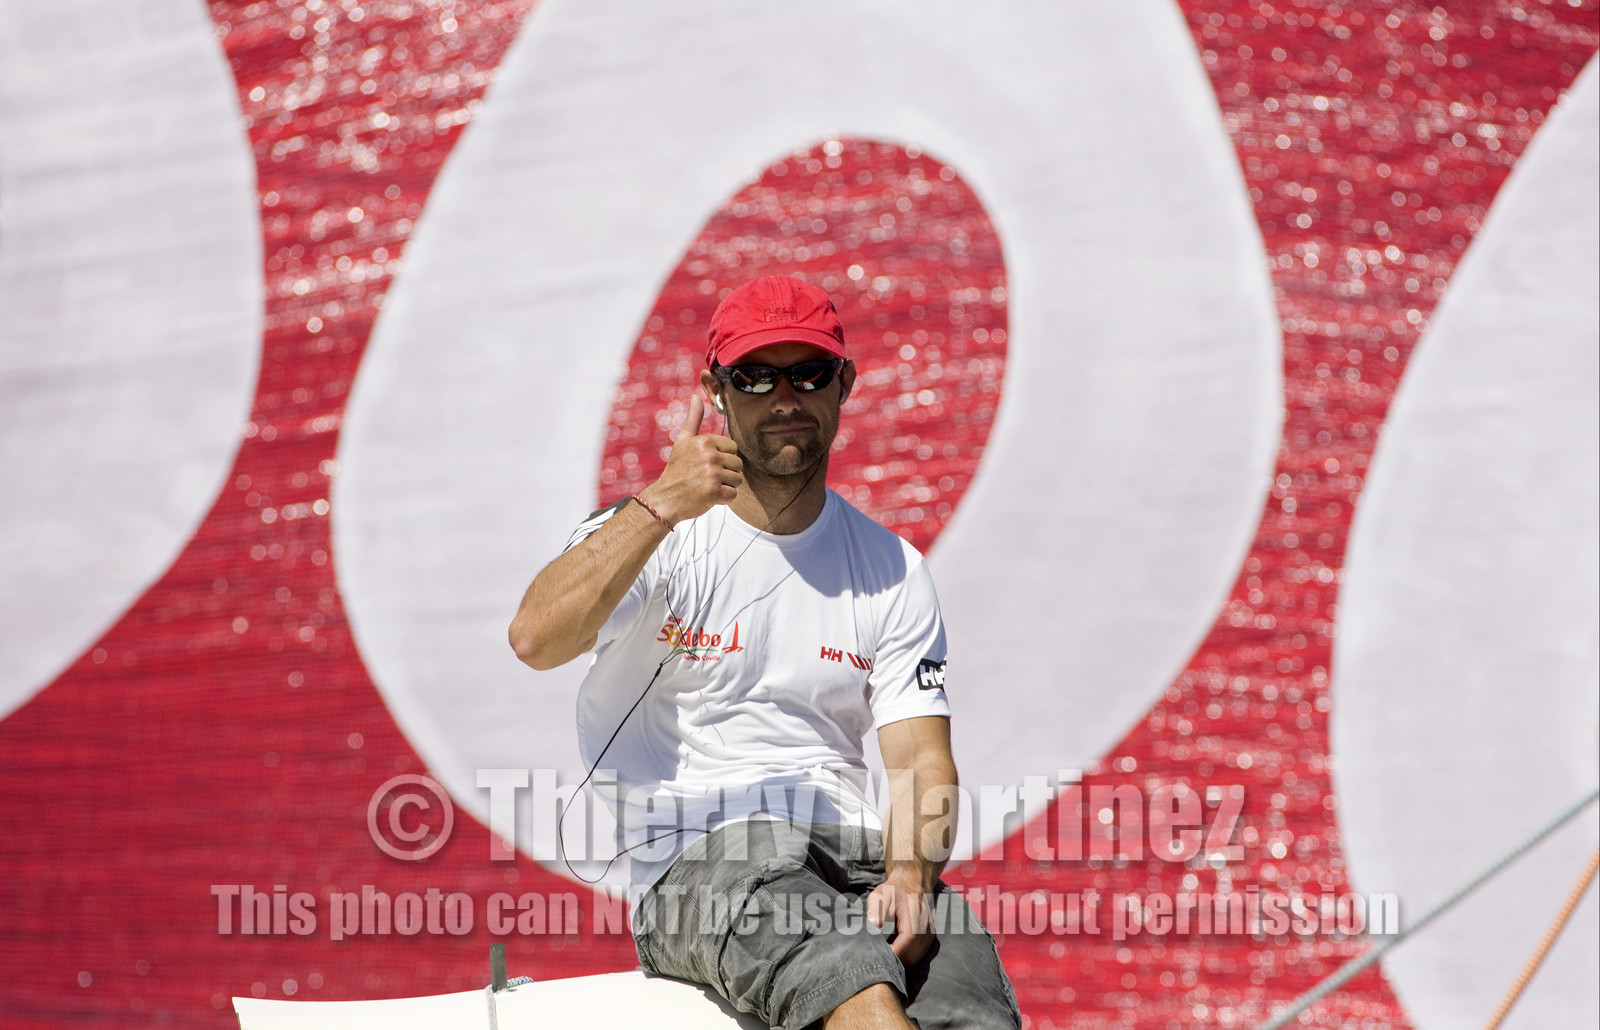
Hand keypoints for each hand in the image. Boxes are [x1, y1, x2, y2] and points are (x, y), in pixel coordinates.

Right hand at [638, 394, 741, 524]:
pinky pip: (733, 494)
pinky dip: (723, 498)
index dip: (724, 457)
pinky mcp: (714, 492)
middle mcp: (710, 456)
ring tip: (708, 486)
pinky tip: (709, 496)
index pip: (733, 447)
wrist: (665, 498)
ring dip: (726, 486)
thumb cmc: (676, 470)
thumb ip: (693, 419)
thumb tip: (696, 396)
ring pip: (737, 479)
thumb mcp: (682, 441)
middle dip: (727, 472)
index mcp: (705, 441)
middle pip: (738, 464)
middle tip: (708, 477)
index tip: (709, 463)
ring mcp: (712, 474)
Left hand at [867, 871, 935, 965]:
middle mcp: (926, 924)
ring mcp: (930, 931)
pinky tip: (896, 952)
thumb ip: (875, 909)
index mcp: (914, 912)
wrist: (911, 884)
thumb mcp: (880, 895)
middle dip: (896, 959)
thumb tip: (872, 925)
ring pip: (916, 957)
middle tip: (880, 957)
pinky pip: (920, 954)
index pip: (908, 938)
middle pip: (913, 952)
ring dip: (902, 960)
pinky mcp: (930, 937)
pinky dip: (908, 957)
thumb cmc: (893, 890)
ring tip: (887, 955)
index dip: (895, 951)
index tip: (880, 955)